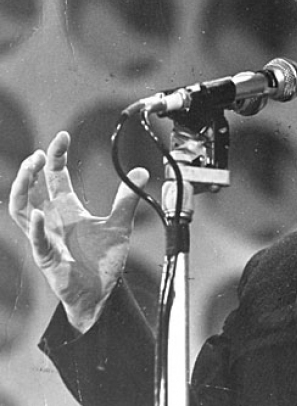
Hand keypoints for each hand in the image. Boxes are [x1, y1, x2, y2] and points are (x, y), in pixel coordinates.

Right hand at [9, 131, 148, 333]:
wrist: (102, 293)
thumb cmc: (103, 261)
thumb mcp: (120, 224)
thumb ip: (127, 198)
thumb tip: (140, 172)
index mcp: (67, 210)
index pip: (54, 178)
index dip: (56, 156)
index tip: (62, 137)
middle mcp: (52, 221)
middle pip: (31, 190)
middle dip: (32, 169)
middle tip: (41, 153)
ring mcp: (46, 239)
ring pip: (21, 210)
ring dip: (23, 189)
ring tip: (31, 170)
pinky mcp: (48, 259)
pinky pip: (37, 241)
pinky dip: (37, 227)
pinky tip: (39, 213)